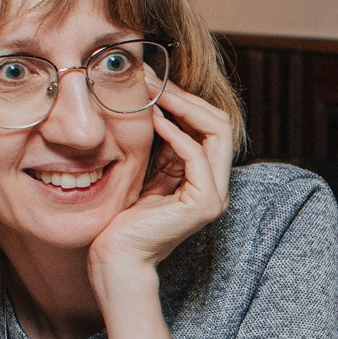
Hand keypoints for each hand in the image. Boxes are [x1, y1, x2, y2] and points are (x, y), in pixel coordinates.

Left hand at [88, 82, 235, 278]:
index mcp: (205, 178)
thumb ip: (161, 146)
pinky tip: (155, 121)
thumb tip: (157, 101)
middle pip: (221, 124)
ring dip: (184, 108)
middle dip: (187, 98)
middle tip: (156, 81)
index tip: (155, 82)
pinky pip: (196, 156)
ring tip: (156, 93)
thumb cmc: (123, 219)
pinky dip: (177, 134)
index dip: (186, 100)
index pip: (211, 126)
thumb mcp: (147, 172)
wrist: (117, 258)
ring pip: (218, 133)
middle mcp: (216, 186)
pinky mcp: (203, 204)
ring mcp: (214, 196)